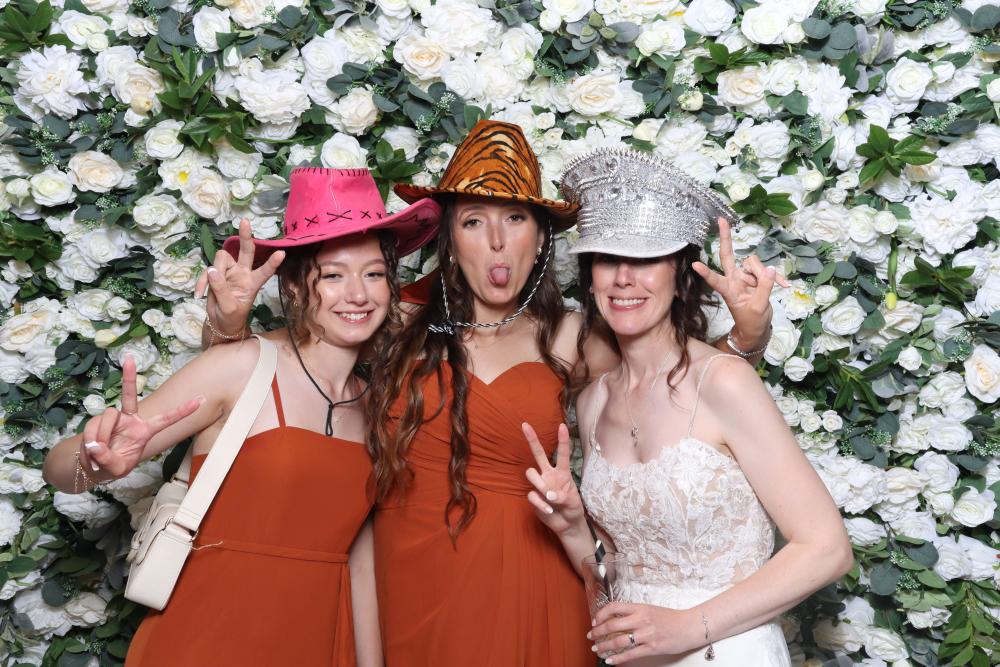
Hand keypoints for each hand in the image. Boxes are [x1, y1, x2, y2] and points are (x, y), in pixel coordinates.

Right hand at [79, 355, 203, 478]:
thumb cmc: (113, 465)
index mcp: (145, 431)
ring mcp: (113, 418)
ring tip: (99, 452)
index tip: (200, 399)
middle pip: (130, 395)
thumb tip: (95, 445)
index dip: (182, 410)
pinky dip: (91, 439)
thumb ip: (108, 459)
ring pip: (107, 418)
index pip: (166, 419)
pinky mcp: (98, 420)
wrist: (94, 464)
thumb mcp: (116, 469)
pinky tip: (92, 449)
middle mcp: (130, 419)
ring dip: (102, 436)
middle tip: (129, 357)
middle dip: (129, 377)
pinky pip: (94, 425)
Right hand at [194, 218, 283, 336]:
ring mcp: (229, 271)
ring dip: (213, 272)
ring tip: (208, 291)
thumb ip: (221, 289)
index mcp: (252, 283)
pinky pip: (207, 270)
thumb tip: (212, 270)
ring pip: (221, 258)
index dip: (272, 263)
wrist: (220, 322)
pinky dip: (201, 281)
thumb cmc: (231, 317)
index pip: (265, 271)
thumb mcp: (228, 307)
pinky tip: (199, 294)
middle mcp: (243, 273)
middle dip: (245, 236)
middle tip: (245, 221)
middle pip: (246, 251)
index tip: (282, 253)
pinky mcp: (216, 273)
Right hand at [523, 422, 585, 536]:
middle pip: (538, 454)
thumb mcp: (573, 502)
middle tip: (525, 424)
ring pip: (531, 473)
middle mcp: (549, 475)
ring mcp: (540, 485)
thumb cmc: (572, 508)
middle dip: (532, 439)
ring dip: (539, 484)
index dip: (562, 440)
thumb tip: (548, 494)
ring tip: (550, 498)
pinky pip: (532, 495)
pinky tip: (549, 510)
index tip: (562, 426)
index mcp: (562, 473)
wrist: (567, 524)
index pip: (562, 454)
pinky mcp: (533, 497)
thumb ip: (563, 496)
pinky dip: (541, 504)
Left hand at [588, 602, 698, 663]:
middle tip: (591, 636)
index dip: (601, 614)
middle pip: (612, 625)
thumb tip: (617, 619)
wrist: (689, 626)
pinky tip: (611, 660)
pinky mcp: (652, 647)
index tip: (595, 621)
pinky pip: (630, 654)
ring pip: (619, 640)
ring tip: (597, 649)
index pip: (614, 607)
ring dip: (604, 646)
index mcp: (640, 607)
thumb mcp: (650, 609)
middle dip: (598, 632)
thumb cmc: (671, 618)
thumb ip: (635, 613)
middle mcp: (641, 619)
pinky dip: (618, 658)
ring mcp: (646, 634)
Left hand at [693, 217, 788, 344]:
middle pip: (728, 256)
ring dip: (764, 273)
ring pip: (754, 264)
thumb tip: (771, 269)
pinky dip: (776, 277)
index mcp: (728, 290)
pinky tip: (785, 285)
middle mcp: (734, 280)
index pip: (715, 280)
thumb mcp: (758, 307)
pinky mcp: (756, 277)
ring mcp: (744, 277)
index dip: (706, 272)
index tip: (695, 264)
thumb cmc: (751, 321)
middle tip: (722, 221)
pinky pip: (766, 269)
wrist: (757, 328)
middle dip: (726, 238)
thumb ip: (764, 288)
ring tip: (772, 288)